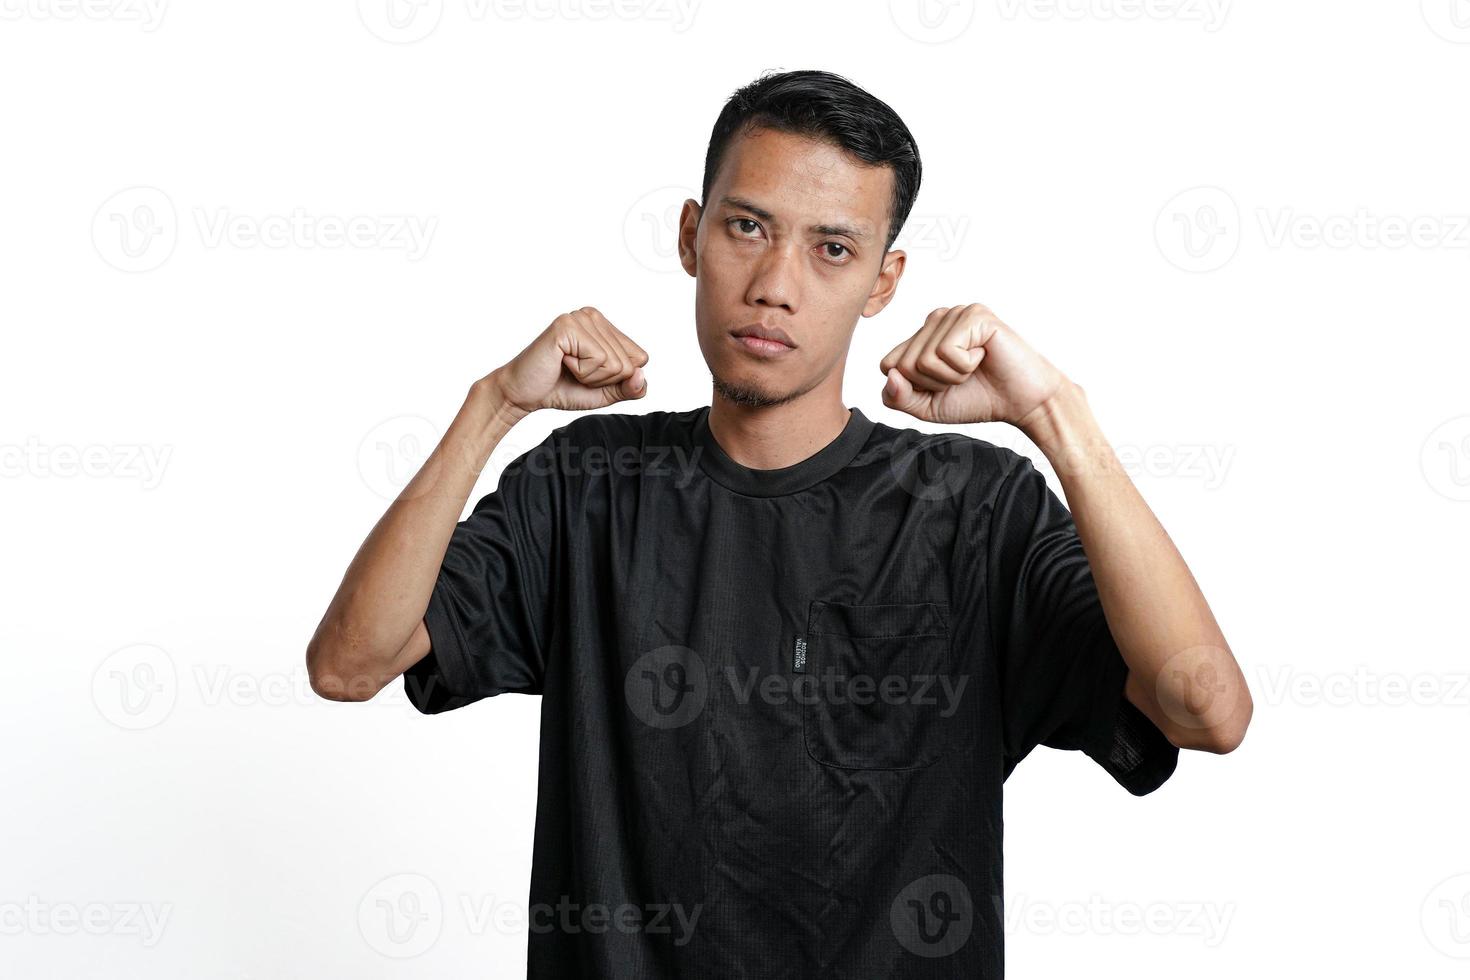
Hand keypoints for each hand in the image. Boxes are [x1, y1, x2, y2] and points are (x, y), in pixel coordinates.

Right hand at [488, 307, 648, 414]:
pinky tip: (562, 362)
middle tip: (575, 373)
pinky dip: (581, 372)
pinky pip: (598, 359)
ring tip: (567, 367)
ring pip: (615, 362)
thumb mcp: (604, 392)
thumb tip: (641, 375)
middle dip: (603, 379)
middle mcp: (594, 316)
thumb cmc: (561, 388)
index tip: (590, 374)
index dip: (617, 378)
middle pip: (628, 362)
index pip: (640, 357)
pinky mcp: (568, 326)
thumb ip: (629, 388)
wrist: (524, 394)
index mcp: (605, 326)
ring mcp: (580, 317)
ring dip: (591, 377)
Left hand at [879, 303, 1066, 426]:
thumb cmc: (978, 399)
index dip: (914, 388)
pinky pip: (947, 352)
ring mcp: (955, 313)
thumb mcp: (928, 407)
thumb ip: (898, 398)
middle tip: (963, 378)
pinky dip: (965, 366)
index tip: (943, 386)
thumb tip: (890, 375)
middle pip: (904, 364)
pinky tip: (984, 357)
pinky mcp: (974, 315)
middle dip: (934, 384)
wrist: (1021, 402)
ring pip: (924, 359)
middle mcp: (936, 319)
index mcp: (922, 336)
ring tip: (975, 367)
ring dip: (952, 376)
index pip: (888, 365)